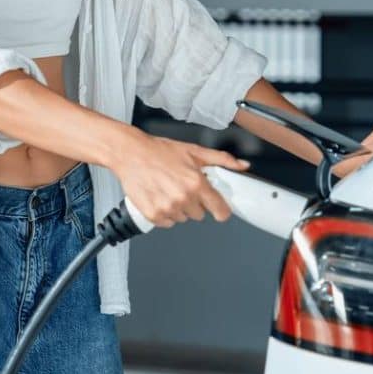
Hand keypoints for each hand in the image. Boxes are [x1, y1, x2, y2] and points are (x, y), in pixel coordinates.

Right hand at [113, 133, 250, 227]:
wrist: (130, 153)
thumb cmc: (159, 151)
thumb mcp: (193, 151)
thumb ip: (221, 160)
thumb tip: (242, 166)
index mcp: (196, 183)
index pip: (220, 211)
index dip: (220, 209)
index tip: (217, 208)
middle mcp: (183, 198)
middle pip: (199, 215)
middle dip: (194, 203)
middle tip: (182, 187)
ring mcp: (167, 208)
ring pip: (182, 218)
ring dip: (178, 208)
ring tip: (167, 190)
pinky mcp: (153, 214)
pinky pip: (167, 223)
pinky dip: (164, 213)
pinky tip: (158, 197)